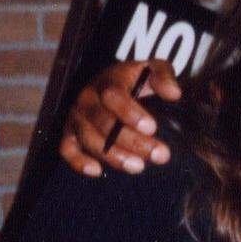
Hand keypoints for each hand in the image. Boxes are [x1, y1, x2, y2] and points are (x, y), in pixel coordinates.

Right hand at [58, 60, 180, 176]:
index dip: (130, 112)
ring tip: (139, 166)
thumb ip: (164, 77)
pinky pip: (67, 149)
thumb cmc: (136, 81)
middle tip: (160, 155)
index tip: (152, 128)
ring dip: (113, 155)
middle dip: (133, 141)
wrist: (114, 86)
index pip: (114, 95)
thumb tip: (174, 93)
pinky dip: (78, 161)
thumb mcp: (153, 70)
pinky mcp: (70, 134)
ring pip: (89, 138)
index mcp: (108, 80)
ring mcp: (77, 117)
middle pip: (104, 122)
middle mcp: (88, 98)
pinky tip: (97, 171)